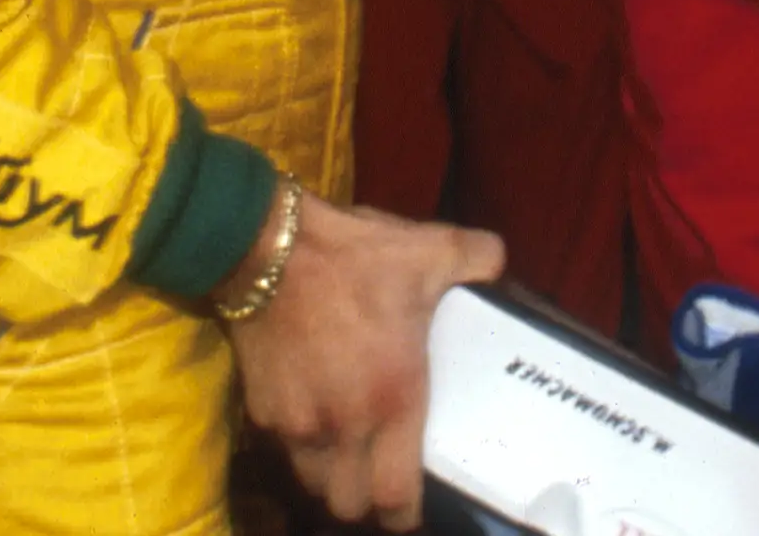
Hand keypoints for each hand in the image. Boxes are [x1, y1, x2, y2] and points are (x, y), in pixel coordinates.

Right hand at [226, 194, 503, 529]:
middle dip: (366, 501)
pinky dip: (301, 446)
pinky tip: (314, 416)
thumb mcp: (428, 250)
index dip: (404, 515)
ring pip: (314, 482)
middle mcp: (342, 425)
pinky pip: (286, 448)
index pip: (394, 494)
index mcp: (392, 399)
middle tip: (381, 478)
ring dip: (332, 476)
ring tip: (348, 450)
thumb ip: (475, 258)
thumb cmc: (354, 259)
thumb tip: (497, 261)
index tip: (413, 512)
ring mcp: (296, 423)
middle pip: (348, 503)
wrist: (268, 250)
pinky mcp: (261, 410)